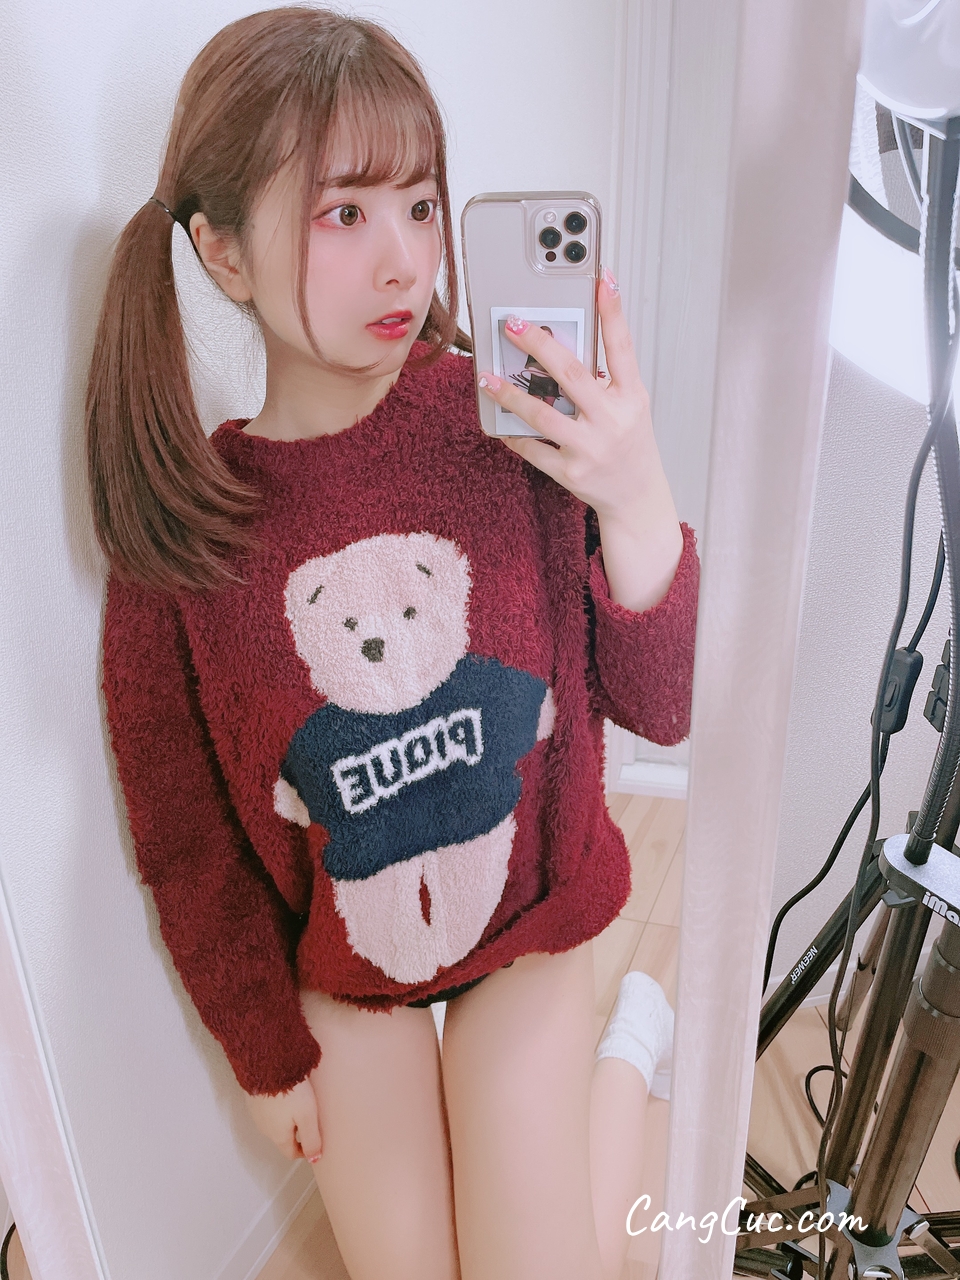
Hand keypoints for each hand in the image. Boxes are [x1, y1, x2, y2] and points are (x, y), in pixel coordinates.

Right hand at [244, 1073, 322, 1162]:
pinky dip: (277, 1106)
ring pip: (274, 1123)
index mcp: (279, 1136)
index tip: (313, 1144)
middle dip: (296, 1133)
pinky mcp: (254, 1099)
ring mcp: (257, 1114)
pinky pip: (267, 1109)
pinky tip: (285, 1094)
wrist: (266, 1066)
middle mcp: (265, 1128)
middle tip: (309, 1120)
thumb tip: (314, 1158)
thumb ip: (312, 1139)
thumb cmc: (289, 1090)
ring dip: (286, 1119)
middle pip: (282, 1138)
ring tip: (298, 1104)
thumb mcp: (307, 1115)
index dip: (304, 1151)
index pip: (290, 1152)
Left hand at [477, 270, 683, 612]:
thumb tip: (562, 346)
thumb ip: (605, 378)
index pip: (623, 347)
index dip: (613, 312)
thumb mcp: (630, 406)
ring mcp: (591, 448)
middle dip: (538, 345)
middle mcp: (613, 420)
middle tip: (511, 323)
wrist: (638, 498)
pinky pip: (533, 449)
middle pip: (572, 375)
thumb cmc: (629, 444)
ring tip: (487, 376)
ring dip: (510, 394)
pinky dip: (512, 434)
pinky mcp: (571, 472)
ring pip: (543, 414)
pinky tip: (497, 421)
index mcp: (632, 397)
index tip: (603, 277)